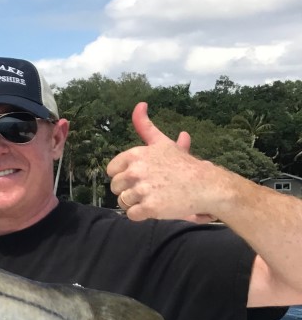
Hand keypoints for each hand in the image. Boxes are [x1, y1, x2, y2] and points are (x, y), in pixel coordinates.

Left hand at [107, 102, 215, 222]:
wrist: (207, 185)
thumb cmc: (183, 165)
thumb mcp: (162, 142)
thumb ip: (145, 126)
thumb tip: (139, 104)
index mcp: (135, 155)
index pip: (111, 171)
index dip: (124, 176)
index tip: (140, 176)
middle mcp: (136, 171)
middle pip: (115, 187)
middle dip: (129, 190)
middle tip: (149, 189)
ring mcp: (143, 190)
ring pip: (122, 202)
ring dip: (135, 203)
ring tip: (153, 198)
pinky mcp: (150, 207)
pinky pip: (132, 215)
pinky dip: (142, 215)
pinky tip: (155, 208)